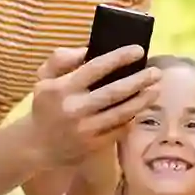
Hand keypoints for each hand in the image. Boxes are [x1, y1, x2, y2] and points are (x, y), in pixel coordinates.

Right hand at [24, 47, 159, 166]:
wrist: (37, 146)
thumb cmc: (46, 105)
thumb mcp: (44, 78)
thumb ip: (61, 58)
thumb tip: (88, 48)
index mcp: (62, 88)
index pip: (95, 67)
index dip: (119, 57)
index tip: (138, 50)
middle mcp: (74, 108)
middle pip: (114, 92)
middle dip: (139, 81)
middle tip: (156, 72)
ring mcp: (85, 129)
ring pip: (121, 113)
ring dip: (142, 101)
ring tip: (155, 90)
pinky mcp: (93, 146)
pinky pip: (119, 130)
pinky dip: (132, 119)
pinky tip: (140, 109)